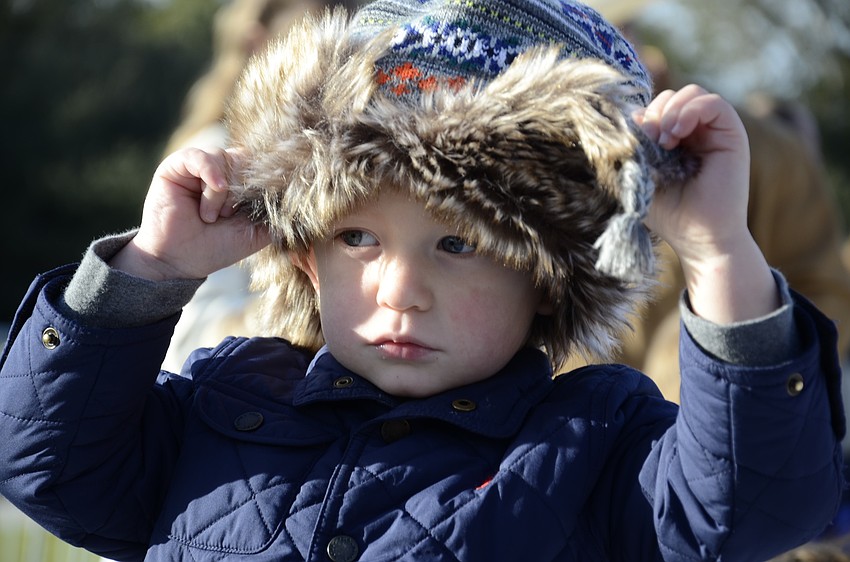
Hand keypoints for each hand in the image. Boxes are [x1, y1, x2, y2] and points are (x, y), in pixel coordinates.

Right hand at [110, 148, 269, 280]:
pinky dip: (211, 171)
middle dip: (242, 190)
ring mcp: (199, 167)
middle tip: (229, 216)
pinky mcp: (176, 166)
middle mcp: (221, 172)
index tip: (261, 204)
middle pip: (245, 160)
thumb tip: (294, 196)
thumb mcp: (255, 233)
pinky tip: (216, 187)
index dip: (263, 182)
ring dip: (223, 191)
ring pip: (225, 159)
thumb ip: (274, 214)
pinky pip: (200, 156)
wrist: (179, 261)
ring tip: (211, 216)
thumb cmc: (215, 248)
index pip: (260, 168)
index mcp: (239, 185)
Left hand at [635, 85, 778, 322]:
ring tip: (665, 140)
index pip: (657, 108)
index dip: (644, 116)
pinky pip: (714, 102)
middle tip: (651, 140)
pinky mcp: (732, 135)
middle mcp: (696, 133)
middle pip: (672, 96)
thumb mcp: (641, 175)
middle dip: (656, 111)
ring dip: (671, 110)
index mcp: (674, 141)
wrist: (699, 238)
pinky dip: (691, 109)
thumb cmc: (670, 214)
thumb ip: (635, 147)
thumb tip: (631, 116)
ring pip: (692, 93)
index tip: (635, 140)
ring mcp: (715, 133)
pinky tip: (676, 132)